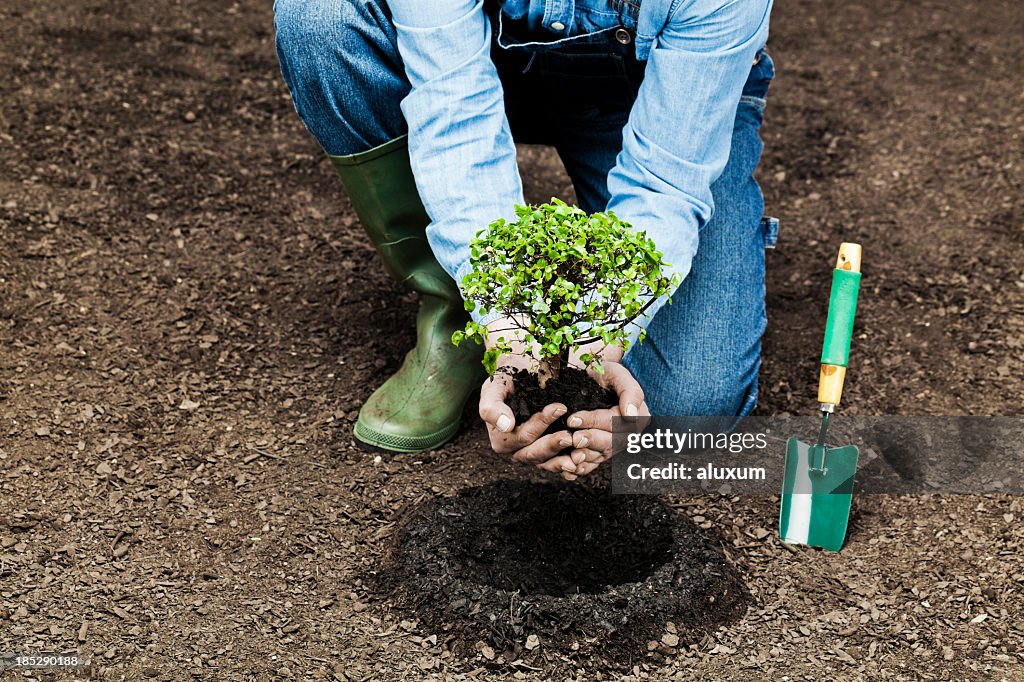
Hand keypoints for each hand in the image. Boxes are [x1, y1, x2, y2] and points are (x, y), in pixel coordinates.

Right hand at [477, 316, 584, 475]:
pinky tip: (582, 463)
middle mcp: (515, 450)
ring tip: (580, 453)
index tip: (560, 407)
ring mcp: (531, 453)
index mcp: (501, 439)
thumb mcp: (494, 388)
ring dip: (563, 460)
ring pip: (547, 462)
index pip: (523, 436)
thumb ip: (492, 407)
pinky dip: (568, 465)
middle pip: (535, 453)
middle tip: (571, 435)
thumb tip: (505, 425)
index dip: (541, 424)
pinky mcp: (546, 453)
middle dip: (554, 444)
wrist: (518, 376)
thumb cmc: (505, 380)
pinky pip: (556, 463)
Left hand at [562, 360, 649, 479]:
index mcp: (638, 416)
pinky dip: (582, 468)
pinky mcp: (602, 452)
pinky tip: (570, 472)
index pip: (616, 422)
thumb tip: (630, 414)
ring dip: (586, 457)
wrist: (594, 380)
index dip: (594, 421)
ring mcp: (615, 445)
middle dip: (591, 440)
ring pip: (602, 456)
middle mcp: (629, 434)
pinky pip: (594, 464)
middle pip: (611, 443)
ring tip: (570, 456)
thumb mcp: (619, 374)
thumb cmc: (607, 373)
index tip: (574, 419)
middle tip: (573, 438)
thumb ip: (629, 392)